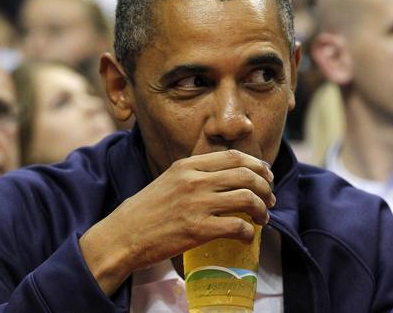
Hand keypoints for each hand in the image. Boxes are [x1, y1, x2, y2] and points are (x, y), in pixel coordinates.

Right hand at [79, 149, 274, 294]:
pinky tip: (246, 236)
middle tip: (269, 199)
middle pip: (246, 175)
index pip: (233, 156)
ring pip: (247, 198)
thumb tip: (226, 178)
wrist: (123, 235)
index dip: (256, 165)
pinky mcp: (198, 230)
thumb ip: (195, 175)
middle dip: (265, 187)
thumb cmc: (146, 211)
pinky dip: (248, 232)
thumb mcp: (169, 180)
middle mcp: (194, 180)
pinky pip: (237, 226)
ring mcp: (197, 204)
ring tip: (262, 218)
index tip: (265, 175)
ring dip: (262, 209)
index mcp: (187, 165)